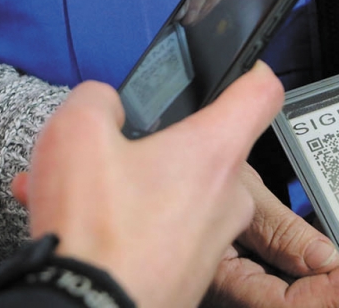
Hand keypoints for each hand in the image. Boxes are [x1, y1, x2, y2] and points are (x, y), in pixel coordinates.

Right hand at [11, 61, 283, 307]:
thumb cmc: (95, 235)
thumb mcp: (76, 134)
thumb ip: (98, 100)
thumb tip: (107, 105)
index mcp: (214, 150)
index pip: (262, 93)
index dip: (253, 72)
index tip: (244, 70)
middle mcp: (228, 194)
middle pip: (210, 147)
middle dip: (163, 145)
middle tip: (118, 152)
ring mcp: (216, 236)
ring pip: (181, 190)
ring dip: (139, 185)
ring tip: (87, 193)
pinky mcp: (195, 268)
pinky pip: (170, 227)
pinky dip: (136, 220)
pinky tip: (93, 225)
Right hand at [201, 163, 338, 307]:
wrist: (173, 171)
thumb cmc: (191, 175)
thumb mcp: (242, 189)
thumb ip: (281, 229)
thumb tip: (325, 258)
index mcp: (223, 280)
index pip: (287, 306)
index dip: (333, 293)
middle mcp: (228, 295)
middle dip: (333, 293)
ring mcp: (235, 289)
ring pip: (287, 301)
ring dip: (323, 287)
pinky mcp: (242, 277)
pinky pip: (279, 288)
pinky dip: (307, 277)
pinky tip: (322, 263)